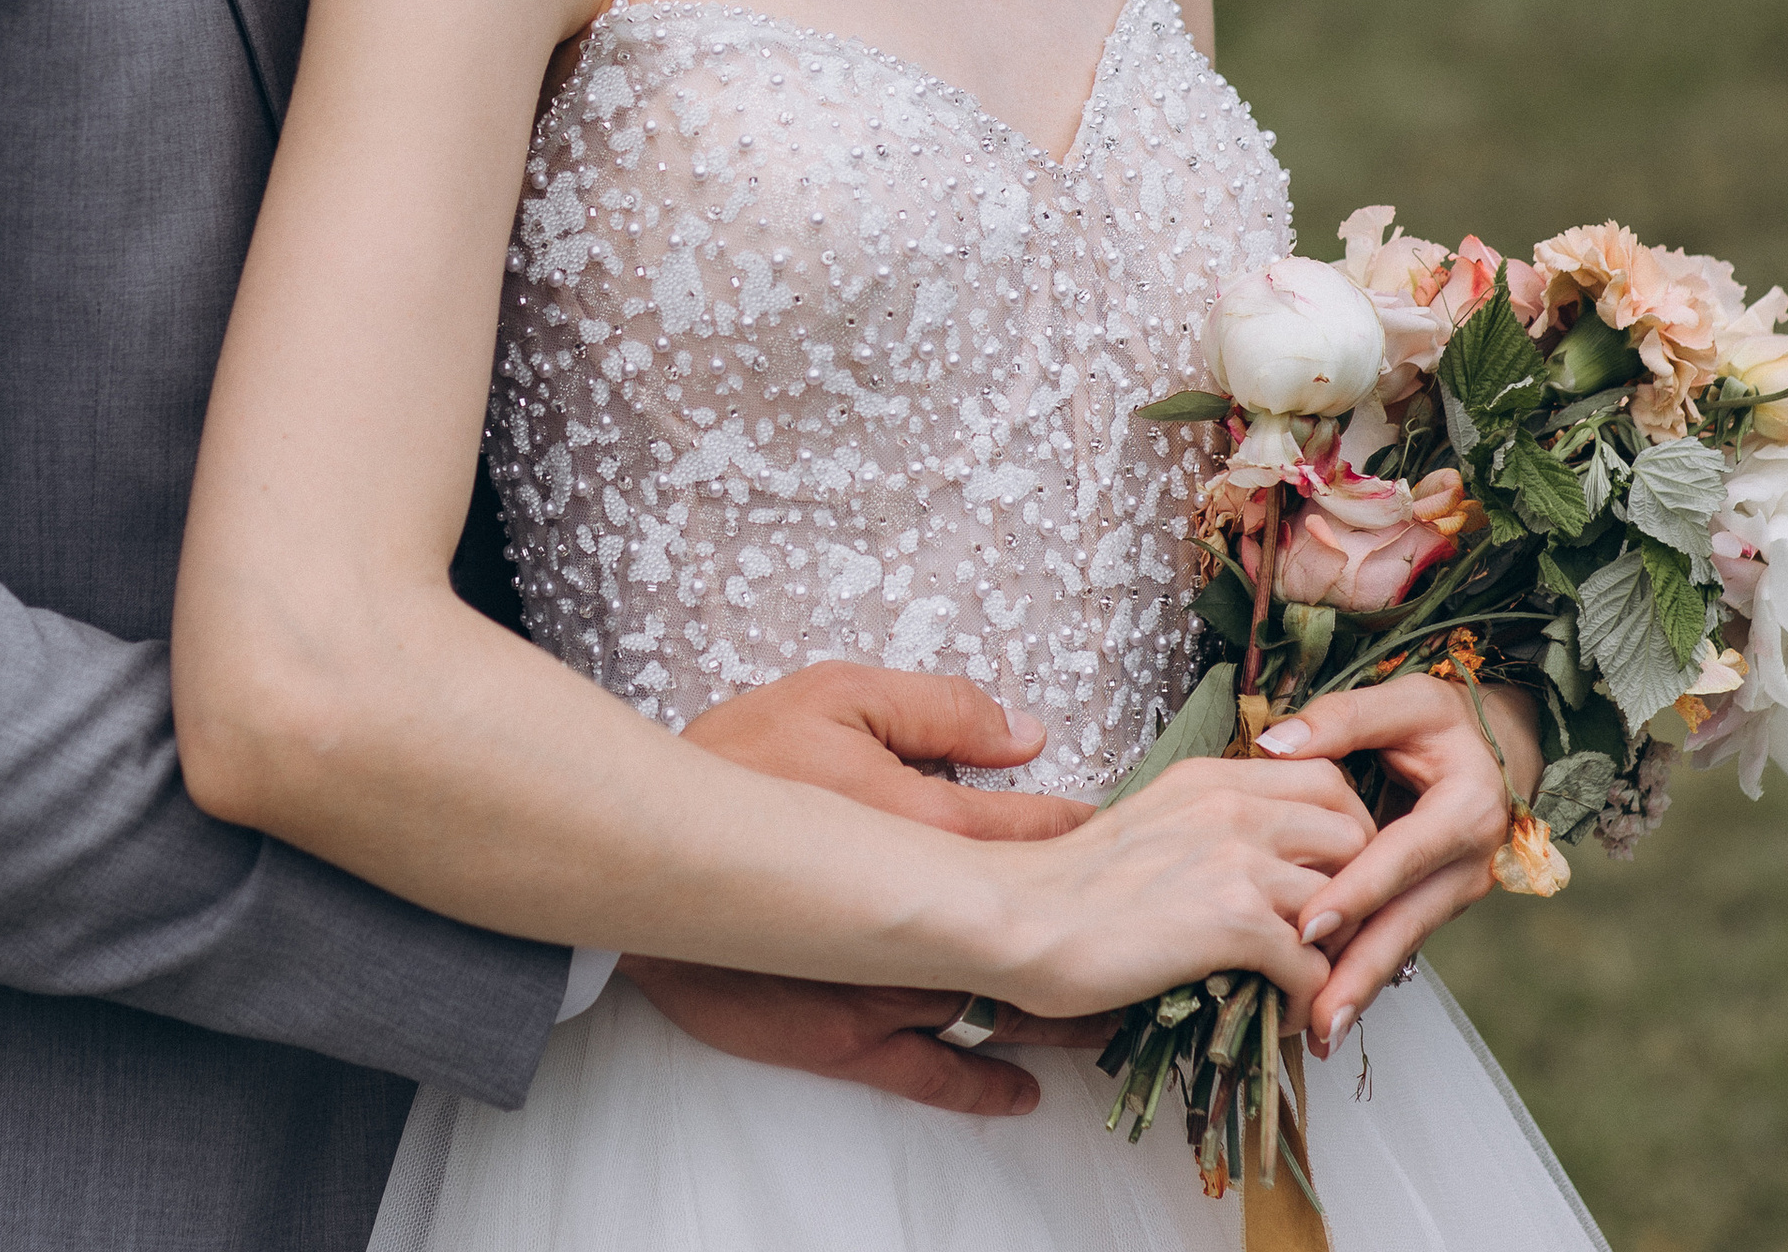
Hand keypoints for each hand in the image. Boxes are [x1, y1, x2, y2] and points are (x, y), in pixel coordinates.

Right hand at [627, 665, 1106, 1109]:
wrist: (643, 852)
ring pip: (1001, 1011)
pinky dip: (985, 1087)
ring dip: (1063, 1015)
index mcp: (925, 827)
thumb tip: (1024, 731)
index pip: (1037, 838)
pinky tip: (1025, 1092)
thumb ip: (937, 710)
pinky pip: (932, 1075)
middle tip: (1144, 932)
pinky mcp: (843, 1038)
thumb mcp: (834, 696)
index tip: (1127, 840)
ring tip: (1118, 1013)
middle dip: (1097, 935)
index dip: (1090, 839)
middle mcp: (920, 920)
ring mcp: (886, 988)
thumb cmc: (735, 762)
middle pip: (1039, 936)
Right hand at [971, 753, 1371, 1024]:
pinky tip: (1283, 1016)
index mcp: (1211, 778)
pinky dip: (1309, 1002)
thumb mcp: (1149, 820)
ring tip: (1314, 983)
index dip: (1345, 830)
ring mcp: (1237, 861)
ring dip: (1340, 951)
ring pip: (1347, 901)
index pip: (1326, 778)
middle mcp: (1233, 807)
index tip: (1332, 875)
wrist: (1020, 916)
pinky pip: (1315, 968)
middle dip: (1361, 886)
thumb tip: (1250, 860)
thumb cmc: (1070, 883)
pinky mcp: (1233, 923)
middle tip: (1336, 932)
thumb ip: (1206, 824)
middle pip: (1354, 831)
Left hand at [1254, 674, 1543, 1051]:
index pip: (1402, 856)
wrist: (1502, 750)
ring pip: (1402, 942)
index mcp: (1466, 811)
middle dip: (1359, 973)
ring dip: (1361, 988)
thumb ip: (1343, 719)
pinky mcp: (1435, 903)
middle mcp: (1469, 863)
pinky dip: (1365, 973)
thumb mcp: (1405, 701)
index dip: (1356, 891)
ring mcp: (1456, 891)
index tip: (1309, 926)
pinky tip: (1331, 1008)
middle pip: (1406, 922)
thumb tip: (1275, 743)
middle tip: (1316, 1017)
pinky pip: (1398, 938)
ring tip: (1318, 1032)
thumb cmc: (1446, 722)